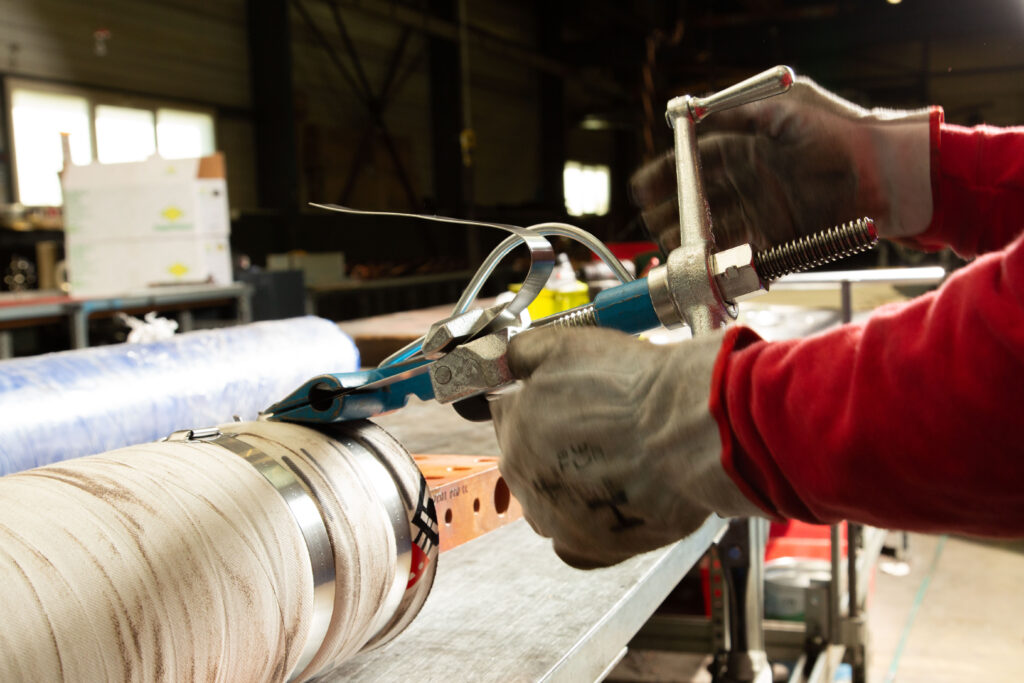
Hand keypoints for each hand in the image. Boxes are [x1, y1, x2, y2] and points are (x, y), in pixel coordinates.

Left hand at [489, 327, 760, 568]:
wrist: (688, 430)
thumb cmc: (634, 387)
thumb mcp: (566, 344)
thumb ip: (523, 352)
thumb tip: (507, 360)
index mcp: (514, 427)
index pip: (508, 411)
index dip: (539, 399)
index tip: (568, 396)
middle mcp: (525, 478)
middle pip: (527, 457)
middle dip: (553, 442)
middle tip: (600, 427)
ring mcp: (556, 518)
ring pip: (548, 501)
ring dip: (570, 484)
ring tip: (614, 462)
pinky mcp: (593, 548)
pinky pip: (576, 542)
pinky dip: (589, 525)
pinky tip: (613, 502)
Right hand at [632, 76, 932, 252]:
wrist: (884, 172)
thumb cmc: (839, 133)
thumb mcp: (786, 112)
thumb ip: (741, 115)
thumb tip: (699, 119)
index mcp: (744, 150)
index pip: (693, 165)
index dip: (666, 176)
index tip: (644, 188)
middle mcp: (747, 184)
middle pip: (696, 203)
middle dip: (671, 214)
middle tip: (653, 224)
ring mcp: (760, 214)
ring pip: (712, 231)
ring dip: (689, 240)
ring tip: (672, 246)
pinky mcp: (777, 241)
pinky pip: (740, 253)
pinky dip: (720, 260)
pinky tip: (702, 263)